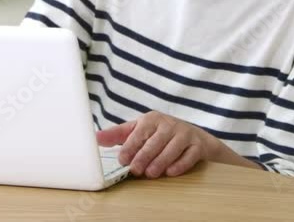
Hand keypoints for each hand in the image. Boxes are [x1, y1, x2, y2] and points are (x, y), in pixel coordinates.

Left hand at [95, 111, 216, 177]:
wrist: (194, 137)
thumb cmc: (160, 134)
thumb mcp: (139, 130)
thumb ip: (118, 135)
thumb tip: (95, 138)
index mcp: (152, 119)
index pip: (139, 133)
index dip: (130, 147)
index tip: (122, 160)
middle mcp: (169, 124)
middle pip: (155, 142)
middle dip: (144, 157)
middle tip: (135, 170)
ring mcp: (185, 134)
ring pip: (171, 149)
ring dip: (160, 162)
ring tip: (151, 174)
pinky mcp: (197, 145)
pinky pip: (188, 156)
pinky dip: (179, 165)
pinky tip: (170, 172)